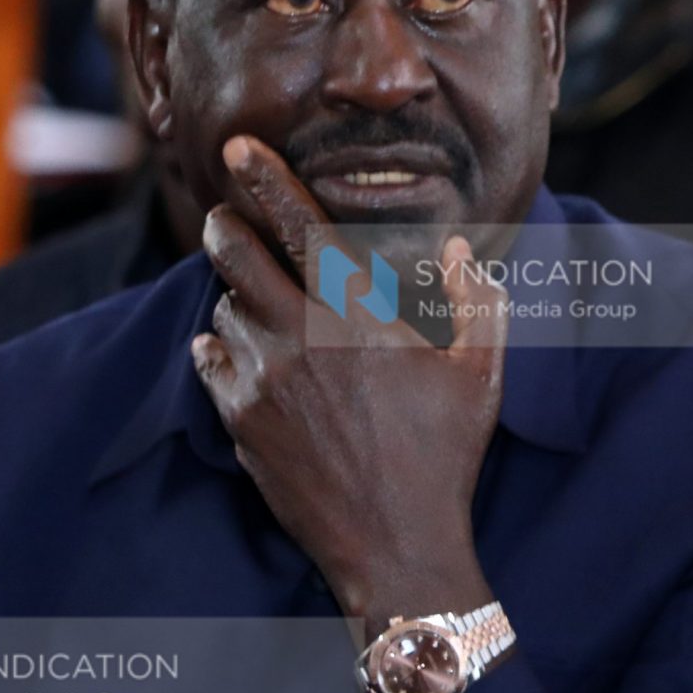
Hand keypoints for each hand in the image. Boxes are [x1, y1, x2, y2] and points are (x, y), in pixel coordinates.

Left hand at [190, 136, 509, 634]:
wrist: (395, 545)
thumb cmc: (446, 457)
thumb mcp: (482, 374)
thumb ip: (477, 300)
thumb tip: (459, 251)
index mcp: (359, 316)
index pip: (300, 227)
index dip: (266, 179)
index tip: (238, 147)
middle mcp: (300, 340)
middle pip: (235, 255)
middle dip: (225, 225)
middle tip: (225, 215)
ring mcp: (262, 383)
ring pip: (224, 309)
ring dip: (235, 295)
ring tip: (259, 301)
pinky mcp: (239, 422)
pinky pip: (211, 362)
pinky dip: (220, 347)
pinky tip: (240, 351)